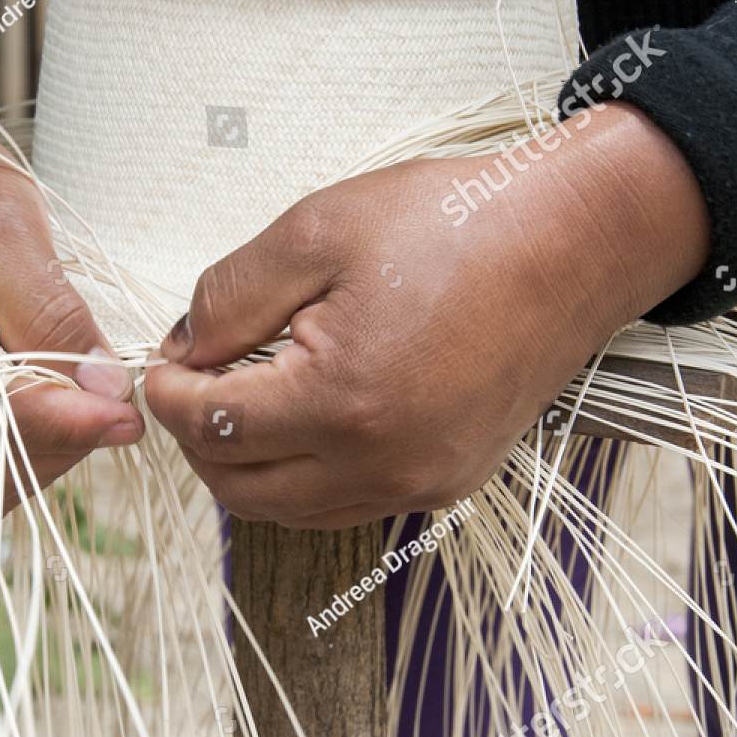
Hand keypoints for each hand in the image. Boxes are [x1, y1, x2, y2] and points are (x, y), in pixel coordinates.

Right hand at [0, 25, 141, 515]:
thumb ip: (54, 316)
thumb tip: (105, 391)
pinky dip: (2, 446)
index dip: (71, 424)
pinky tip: (30, 398)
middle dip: (57, 439)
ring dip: (33, 450)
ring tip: (68, 390)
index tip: (129, 417)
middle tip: (106, 394)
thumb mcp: (7, 227)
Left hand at [144, 102, 708, 527]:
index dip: (169, 395)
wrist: (574, 243)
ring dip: (247, 467)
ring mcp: (419, 482)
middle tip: (190, 386)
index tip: (162, 364)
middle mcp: (382, 463)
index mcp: (342, 401)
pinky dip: (303, 477)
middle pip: (241, 488)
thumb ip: (230, 297)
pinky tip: (300, 421)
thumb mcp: (318, 231)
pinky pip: (345, 504)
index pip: (213, 427)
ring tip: (240, 401)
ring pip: (290, 510)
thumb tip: (185, 346)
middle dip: (197, 441)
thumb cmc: (456, 225)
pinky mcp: (447, 482)